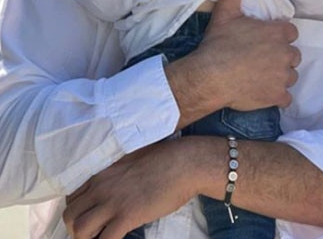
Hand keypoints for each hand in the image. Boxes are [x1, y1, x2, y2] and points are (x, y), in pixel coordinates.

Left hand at [64, 138, 198, 238]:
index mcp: (103, 172)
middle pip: (70, 215)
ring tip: (102, 238)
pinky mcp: (126, 217)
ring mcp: (113, 202)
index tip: (90, 217)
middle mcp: (102, 186)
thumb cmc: (166, 158)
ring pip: (79, 230)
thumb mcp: (133, 160)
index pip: (73, 196)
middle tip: (95, 233)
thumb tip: (117, 186)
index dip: (78, 211)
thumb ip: (118, 173)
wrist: (185, 162)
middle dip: (77, 228)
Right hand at [166, 0, 300, 127]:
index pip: (291, 32)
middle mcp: (286, 54)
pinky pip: (286, 98)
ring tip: (261, 76)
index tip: (267, 40)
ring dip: (280, 76)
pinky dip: (277, 97)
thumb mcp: (226, 12)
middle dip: (282, 57)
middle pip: (294, 55)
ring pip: (290, 76)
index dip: (280, 36)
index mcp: (278, 32)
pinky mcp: (277, 96)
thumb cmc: (219, 44)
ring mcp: (283, 76)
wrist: (210, 77)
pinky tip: (263, 93)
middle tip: (262, 59)